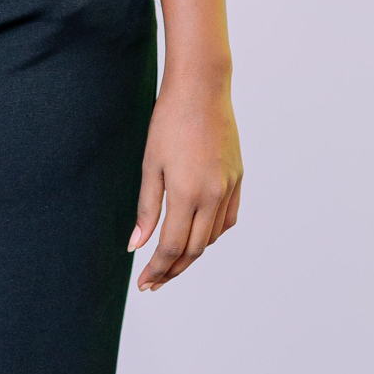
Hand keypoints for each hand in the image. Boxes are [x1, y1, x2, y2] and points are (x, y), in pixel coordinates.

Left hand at [129, 74, 241, 291]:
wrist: (202, 89)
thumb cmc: (169, 122)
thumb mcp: (150, 165)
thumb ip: (146, 209)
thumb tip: (136, 246)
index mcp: (188, 194)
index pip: (172, 248)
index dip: (157, 269)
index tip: (144, 284)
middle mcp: (213, 196)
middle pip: (194, 250)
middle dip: (173, 270)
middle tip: (154, 281)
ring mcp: (229, 188)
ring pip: (212, 237)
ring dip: (192, 253)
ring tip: (171, 259)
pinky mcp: (237, 179)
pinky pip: (227, 219)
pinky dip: (212, 233)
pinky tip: (197, 233)